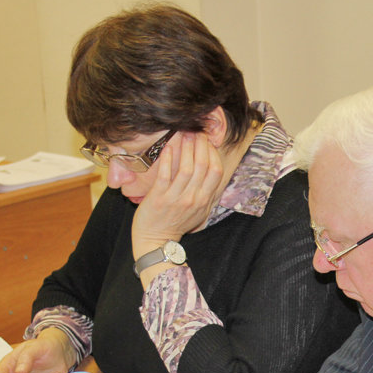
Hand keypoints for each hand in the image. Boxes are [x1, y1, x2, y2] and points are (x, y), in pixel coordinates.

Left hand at [131, 132, 226, 258]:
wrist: (156, 241)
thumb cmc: (175, 224)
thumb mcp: (198, 211)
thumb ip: (206, 192)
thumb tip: (211, 170)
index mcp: (205, 200)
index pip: (216, 171)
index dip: (213, 153)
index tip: (207, 141)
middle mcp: (194, 199)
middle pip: (203, 166)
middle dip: (200, 145)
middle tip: (196, 132)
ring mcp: (176, 198)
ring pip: (187, 168)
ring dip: (186, 148)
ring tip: (183, 134)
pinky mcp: (159, 198)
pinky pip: (165, 175)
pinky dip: (168, 159)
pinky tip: (168, 147)